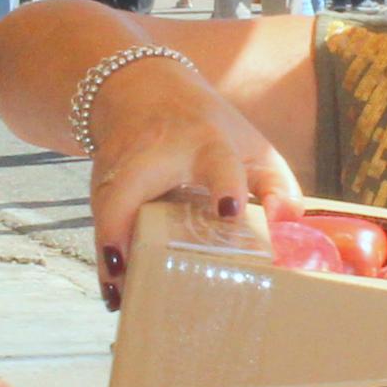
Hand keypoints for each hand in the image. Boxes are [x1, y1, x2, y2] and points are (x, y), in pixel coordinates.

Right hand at [83, 52, 302, 288]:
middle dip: (124, 224)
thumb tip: (287, 227)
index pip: (217, 163)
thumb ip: (277, 186)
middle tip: (126, 266)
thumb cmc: (208, 129)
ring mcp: (120, 168)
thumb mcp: (249, 147)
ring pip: (107, 207)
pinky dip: (104, 257)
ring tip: (118, 296)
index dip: (225, 187)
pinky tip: (113, 292)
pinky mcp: (100, 182)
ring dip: (109, 251)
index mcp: (205, 144)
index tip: (229, 213)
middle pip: (133, 185)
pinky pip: (100, 222)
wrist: (141, 90)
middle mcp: (155, 154)